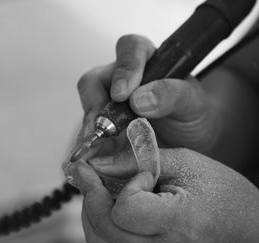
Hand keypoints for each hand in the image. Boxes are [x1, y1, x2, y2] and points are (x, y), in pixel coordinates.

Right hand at [66, 34, 258, 171]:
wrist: (190, 142)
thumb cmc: (192, 115)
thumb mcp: (192, 104)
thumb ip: (171, 95)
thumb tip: (138, 99)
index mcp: (147, 61)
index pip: (130, 49)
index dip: (123, 69)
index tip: (122, 95)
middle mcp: (121, 78)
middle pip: (95, 80)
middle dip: (95, 106)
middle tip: (100, 129)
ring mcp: (108, 103)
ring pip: (87, 108)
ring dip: (89, 129)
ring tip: (95, 149)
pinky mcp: (103, 126)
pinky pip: (89, 132)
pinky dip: (91, 145)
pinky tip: (95, 157)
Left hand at [69, 148, 258, 242]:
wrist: (250, 233)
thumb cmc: (227, 196)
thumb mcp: (187, 164)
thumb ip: (138, 159)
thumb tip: (98, 162)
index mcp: (179, 225)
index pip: (124, 212)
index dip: (124, 187)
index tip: (137, 175)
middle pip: (100, 230)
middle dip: (88, 196)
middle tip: (87, 173)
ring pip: (101, 240)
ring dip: (92, 209)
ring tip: (100, 185)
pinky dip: (106, 220)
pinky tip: (114, 201)